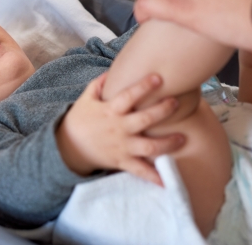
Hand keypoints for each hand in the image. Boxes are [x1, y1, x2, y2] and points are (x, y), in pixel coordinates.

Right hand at [56, 73, 183, 185]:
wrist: (68, 147)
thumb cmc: (79, 120)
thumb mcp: (86, 98)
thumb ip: (100, 84)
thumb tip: (113, 70)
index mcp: (110, 111)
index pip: (129, 96)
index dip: (143, 86)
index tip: (158, 77)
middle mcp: (119, 129)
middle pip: (145, 120)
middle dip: (162, 110)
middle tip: (176, 102)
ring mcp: (122, 147)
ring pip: (149, 147)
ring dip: (167, 143)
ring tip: (183, 138)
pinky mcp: (122, 162)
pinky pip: (140, 171)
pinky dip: (154, 177)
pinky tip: (168, 181)